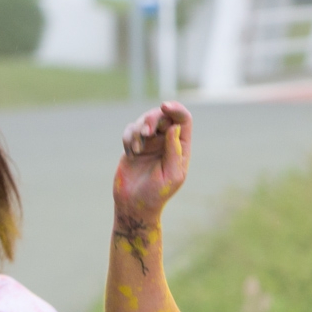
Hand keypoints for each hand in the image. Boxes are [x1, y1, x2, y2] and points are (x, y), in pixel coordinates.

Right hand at [113, 102, 192, 221]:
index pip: (183, 120)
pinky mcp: (134, 144)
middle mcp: (167, 142)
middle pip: (162, 115)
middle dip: (152, 119)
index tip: (164, 106)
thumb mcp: (170, 174)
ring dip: (138, 131)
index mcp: (181, 148)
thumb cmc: (157, 194)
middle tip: (146, 132)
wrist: (134, 205)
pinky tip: (131, 155)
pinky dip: (128, 138)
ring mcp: (150, 142)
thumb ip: (174, 151)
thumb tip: (175, 127)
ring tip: (137, 150)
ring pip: (144, 120)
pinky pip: (130, 130)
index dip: (176, 109)